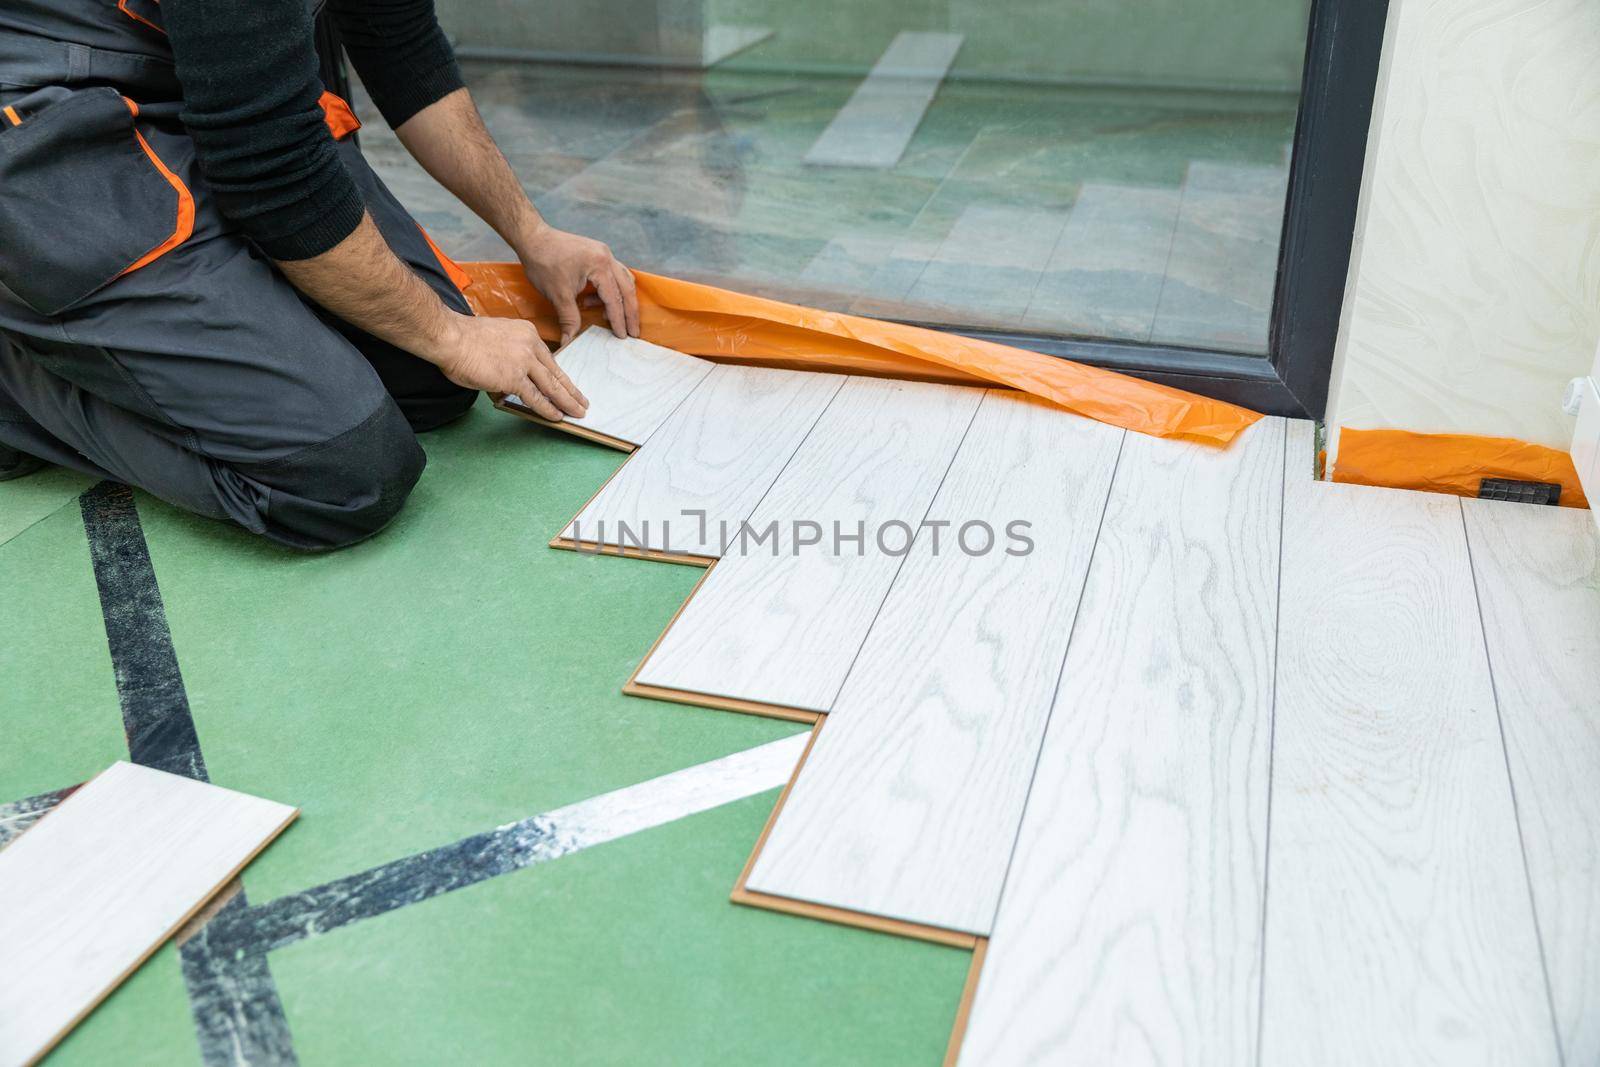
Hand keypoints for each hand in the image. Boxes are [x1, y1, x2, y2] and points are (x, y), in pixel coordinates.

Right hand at [427, 314, 587, 420]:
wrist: (450, 337)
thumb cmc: (465, 338)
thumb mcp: (498, 337)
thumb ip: (510, 354)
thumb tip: (512, 380)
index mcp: (527, 333)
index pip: (549, 358)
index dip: (559, 375)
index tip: (568, 385)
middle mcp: (530, 345)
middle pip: (556, 373)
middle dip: (571, 391)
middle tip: (583, 402)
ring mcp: (524, 362)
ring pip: (552, 386)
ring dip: (567, 402)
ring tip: (578, 413)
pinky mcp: (514, 378)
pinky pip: (536, 397)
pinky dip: (548, 409)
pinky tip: (557, 417)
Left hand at [515, 221, 639, 344]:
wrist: (532, 238)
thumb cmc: (543, 262)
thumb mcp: (557, 295)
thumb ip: (569, 319)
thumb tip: (569, 341)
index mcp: (600, 265)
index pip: (614, 298)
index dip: (618, 320)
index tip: (622, 337)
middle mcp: (606, 257)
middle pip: (627, 289)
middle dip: (630, 313)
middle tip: (632, 332)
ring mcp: (603, 253)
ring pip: (623, 280)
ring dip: (621, 300)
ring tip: (611, 317)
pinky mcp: (597, 253)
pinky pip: (613, 273)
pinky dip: (611, 289)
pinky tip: (596, 299)